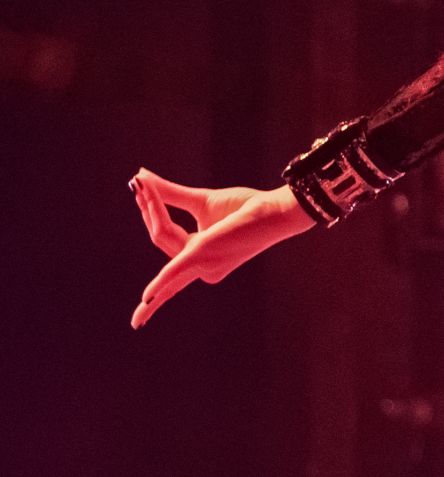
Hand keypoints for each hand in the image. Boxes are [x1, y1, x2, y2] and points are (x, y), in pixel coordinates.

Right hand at [130, 169, 316, 327]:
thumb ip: (171, 195)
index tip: (139, 185)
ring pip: (163, 236)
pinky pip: (173, 272)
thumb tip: (141, 177)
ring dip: (152, 209)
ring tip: (142, 185)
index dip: (150, 212)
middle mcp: (201, 267)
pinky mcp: (204, 257)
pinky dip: (158, 285)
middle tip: (136, 183)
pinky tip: (145, 299)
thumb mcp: (201, 201)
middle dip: (148, 210)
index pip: (164, 237)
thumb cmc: (245, 206)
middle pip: (160, 238)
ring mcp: (203, 265)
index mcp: (199, 256)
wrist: (274, 208)